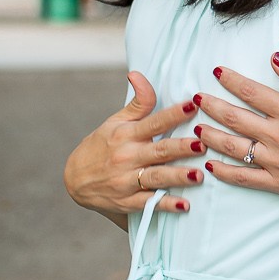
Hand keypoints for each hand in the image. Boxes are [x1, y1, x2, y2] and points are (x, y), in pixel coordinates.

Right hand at [63, 71, 205, 222]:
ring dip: (177, 177)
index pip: (153, 122)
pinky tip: (184, 205)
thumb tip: (138, 74)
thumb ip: (137, 103)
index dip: (173, 114)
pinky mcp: (128, 202)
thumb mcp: (115, 122)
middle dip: (181, 148)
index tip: (193, 106)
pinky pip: (150, 203)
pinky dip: (166, 205)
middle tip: (203, 144)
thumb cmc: (101, 146)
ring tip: (198, 175)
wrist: (75, 180)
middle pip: (159, 151)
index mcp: (126, 134)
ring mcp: (127, 181)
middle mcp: (127, 157)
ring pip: (156, 177)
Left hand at [193, 53, 278, 207]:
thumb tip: (276, 58)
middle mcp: (278, 136)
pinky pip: (243, 177)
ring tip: (197, 126)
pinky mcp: (278, 183)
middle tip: (196, 98)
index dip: (231, 80)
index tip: (216, 72)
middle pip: (235, 118)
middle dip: (212, 105)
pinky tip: (211, 165)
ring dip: (211, 135)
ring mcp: (276, 162)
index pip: (251, 92)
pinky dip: (224, 172)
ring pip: (233, 147)